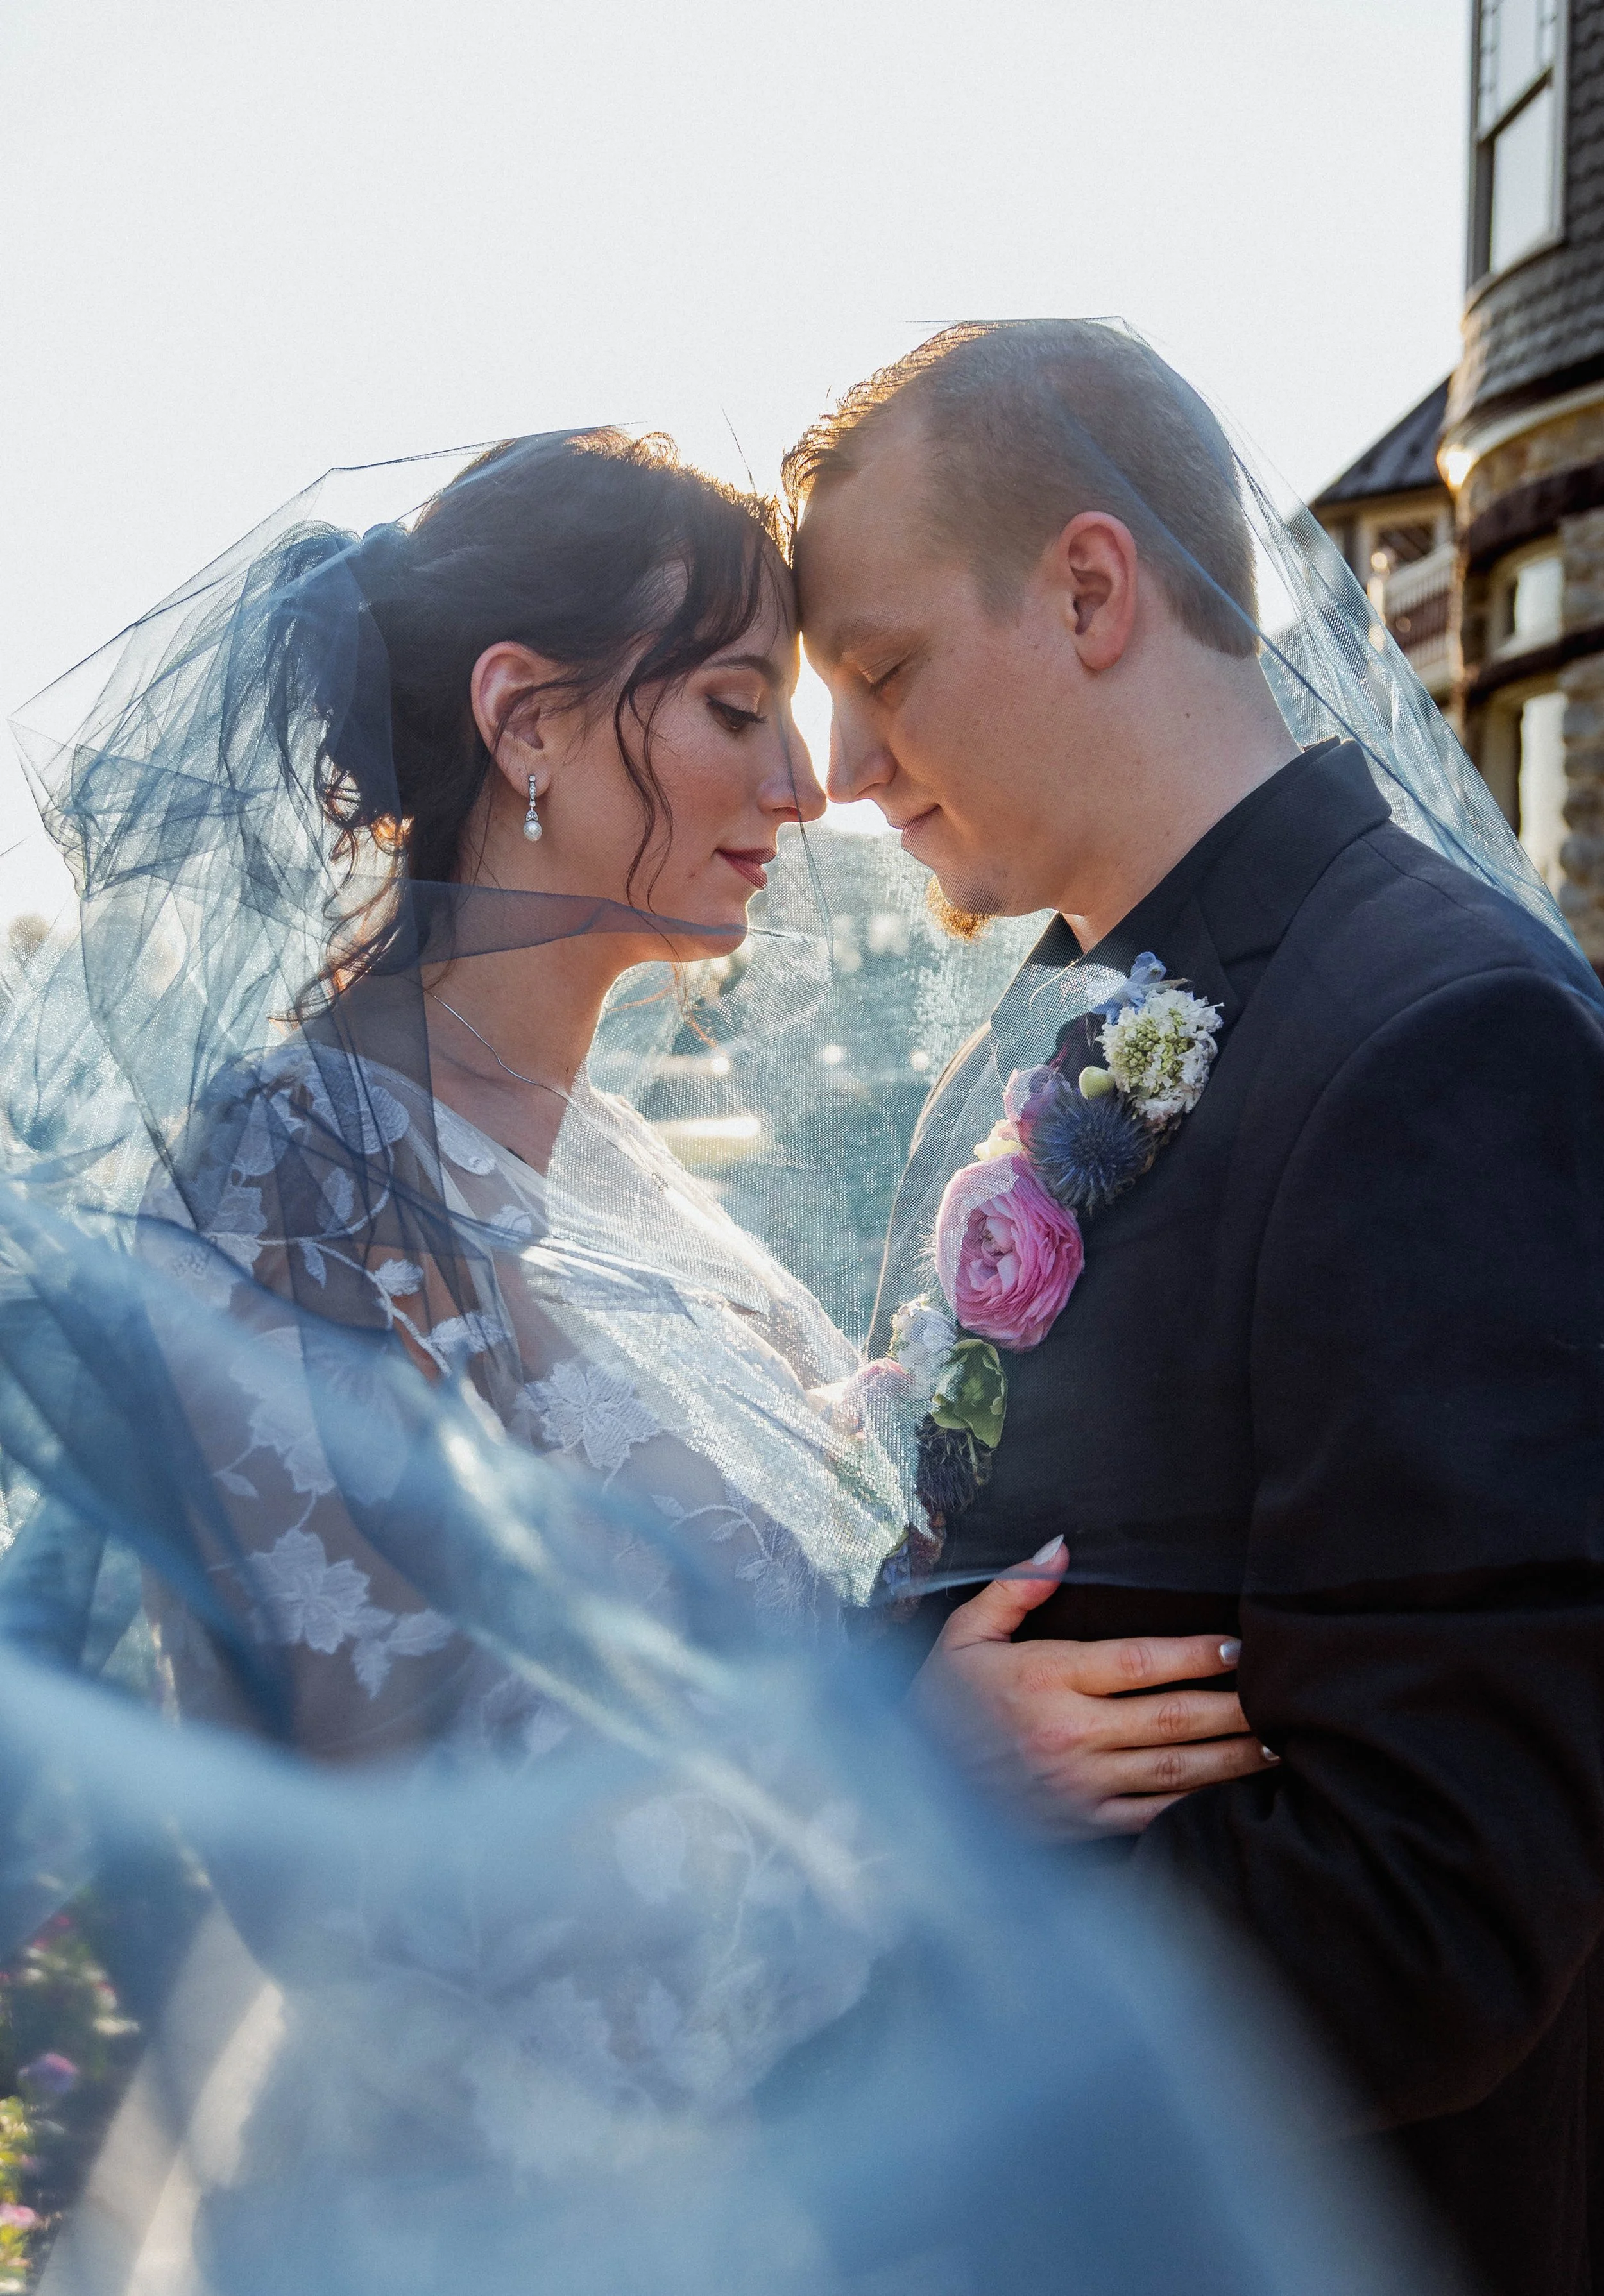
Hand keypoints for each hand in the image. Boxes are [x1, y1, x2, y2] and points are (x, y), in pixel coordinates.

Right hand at [910, 1537, 1277, 1837]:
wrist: (905, 1792)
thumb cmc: (939, 1705)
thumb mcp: (963, 1636)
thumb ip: (1015, 1589)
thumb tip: (1061, 1546)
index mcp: (1045, 1679)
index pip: (1140, 1663)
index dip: (1197, 1654)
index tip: (1239, 1646)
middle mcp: (1069, 1735)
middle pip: (1174, 1719)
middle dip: (1237, 1707)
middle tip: (1285, 1695)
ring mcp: (1079, 1787)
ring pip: (1176, 1772)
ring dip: (1233, 1758)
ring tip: (1281, 1744)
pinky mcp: (1081, 1826)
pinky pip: (1154, 1815)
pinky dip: (1197, 1803)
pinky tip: (1230, 1791)